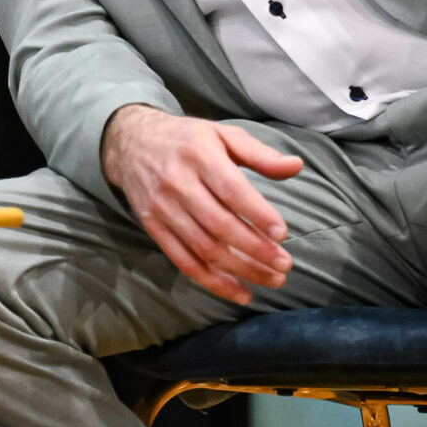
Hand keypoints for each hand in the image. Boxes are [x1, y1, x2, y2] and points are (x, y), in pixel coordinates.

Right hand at [100, 105, 305, 303]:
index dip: (257, 214)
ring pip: (205, 248)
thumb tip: (296, 166)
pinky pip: (184, 261)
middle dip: (255, 250)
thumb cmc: (187, 140)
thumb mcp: (223, 135)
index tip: (282, 233)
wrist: (130, 143)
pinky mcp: (154, 228)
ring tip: (272, 279)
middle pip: (220, 225)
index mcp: (199, 155)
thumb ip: (260, 154)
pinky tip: (240, 291)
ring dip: (241, 270)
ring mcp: (163, 209)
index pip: (231, 190)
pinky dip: (213, 282)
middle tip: (284, 265)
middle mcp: (178, 183)